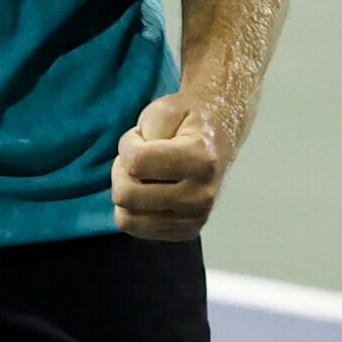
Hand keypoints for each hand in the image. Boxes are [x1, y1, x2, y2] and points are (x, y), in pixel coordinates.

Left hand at [112, 93, 230, 240]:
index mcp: (200, 160)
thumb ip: (146, 134)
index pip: (135, 163)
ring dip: (127, 191)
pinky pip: (137, 229)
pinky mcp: (187, 232)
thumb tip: (134, 170)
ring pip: (128, 219)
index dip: (127, 143)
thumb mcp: (164, 109)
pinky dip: (135, 208)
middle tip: (139, 155)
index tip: (141, 136)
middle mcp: (202, 195)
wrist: (219, 133)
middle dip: (122, 170)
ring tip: (144, 173)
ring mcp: (196, 218)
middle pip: (126, 196)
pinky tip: (150, 189)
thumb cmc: (187, 119)